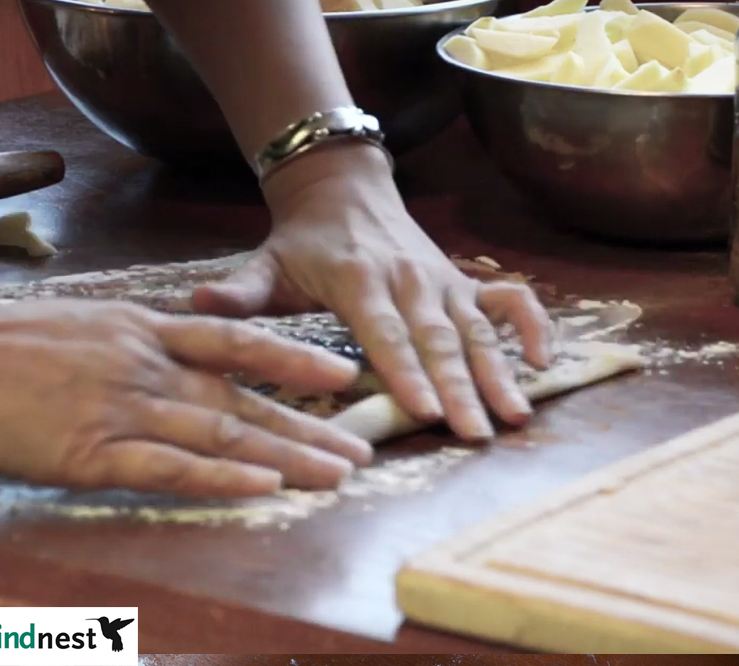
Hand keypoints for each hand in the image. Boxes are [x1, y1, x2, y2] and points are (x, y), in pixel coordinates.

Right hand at [0, 294, 371, 497]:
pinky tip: (264, 486)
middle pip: (245, 398)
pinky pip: (169, 468)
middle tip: (361, 446)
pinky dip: (220, 478)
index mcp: (142, 330)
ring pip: (223, 434)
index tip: (341, 374)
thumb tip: (166, 360)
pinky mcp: (89, 454)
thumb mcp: (78, 324)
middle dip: (308, 425)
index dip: (294, 356)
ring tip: (337, 473)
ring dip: (286, 456)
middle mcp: (146, 365)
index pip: (236, 341)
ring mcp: (122, 409)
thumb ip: (129, 345)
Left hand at [192, 144, 554, 440]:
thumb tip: (195, 305)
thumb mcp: (266, 263)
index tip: (425, 411)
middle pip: (439, 337)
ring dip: (500, 371)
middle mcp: (409, 279)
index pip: (385, 331)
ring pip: (478, 328)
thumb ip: (239, 291)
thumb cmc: (303, 241)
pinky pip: (508, 301)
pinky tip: (543, 363)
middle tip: (478, 434)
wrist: (343, 188)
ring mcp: (443, 279)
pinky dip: (529, 326)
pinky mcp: (464, 279)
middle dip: (460, 388)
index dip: (406, 370)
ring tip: (517, 414)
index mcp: (359, 278)